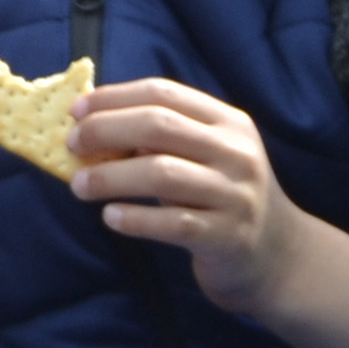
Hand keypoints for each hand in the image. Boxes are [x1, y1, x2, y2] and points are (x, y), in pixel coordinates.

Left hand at [65, 79, 300, 311]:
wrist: (276, 254)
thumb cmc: (221, 196)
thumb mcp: (204, 156)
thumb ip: (161, 137)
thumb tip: (92, 125)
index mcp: (228, 122)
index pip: (164, 93)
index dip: (114, 97)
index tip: (76, 111)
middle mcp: (235, 152)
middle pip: (159, 126)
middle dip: (105, 131)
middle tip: (72, 145)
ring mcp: (235, 194)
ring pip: (162, 173)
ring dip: (111, 177)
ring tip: (79, 186)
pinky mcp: (227, 236)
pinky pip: (173, 223)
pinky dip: (135, 218)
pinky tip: (111, 217)